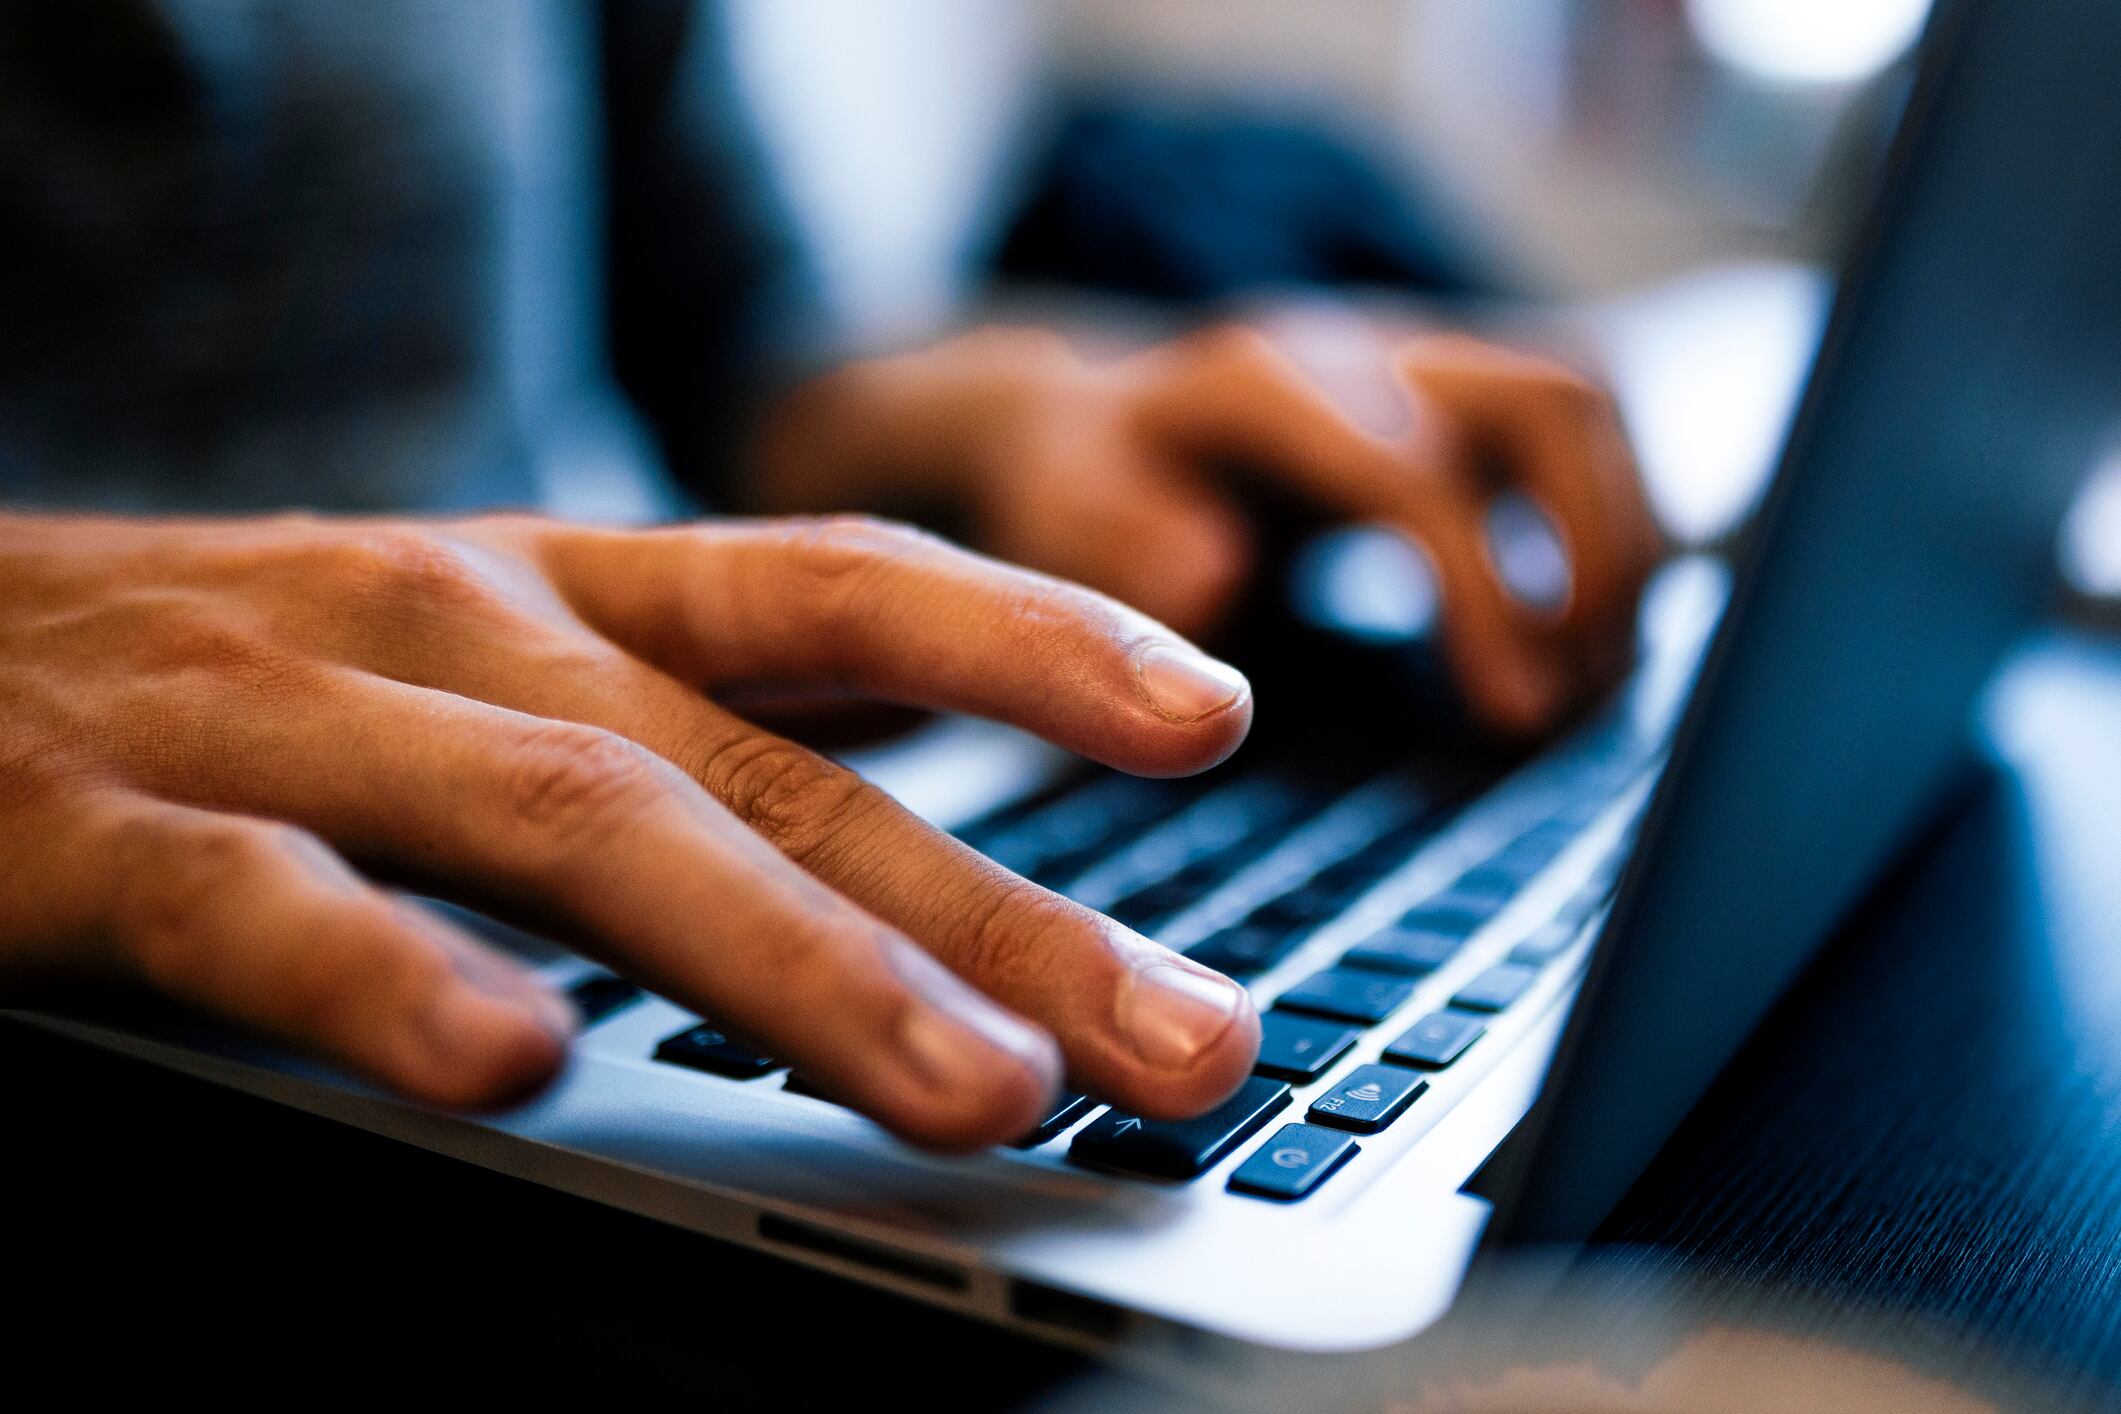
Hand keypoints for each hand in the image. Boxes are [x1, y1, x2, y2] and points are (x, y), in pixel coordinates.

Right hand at [0, 511, 1259, 1146]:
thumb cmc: (246, 689)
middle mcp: (461, 632)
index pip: (838, 592)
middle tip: (1189, 1040)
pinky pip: (271, 910)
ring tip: (979, 1092)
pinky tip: (518, 1073)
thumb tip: (907, 886)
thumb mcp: (488, 680)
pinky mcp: (112, 834)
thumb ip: (680, 750)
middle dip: (1001, 907)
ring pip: (582, 825)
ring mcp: (294, 722)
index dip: (1030, 636)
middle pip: (773, 766)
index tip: (1209, 712)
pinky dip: (395, 980)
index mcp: (561, 596)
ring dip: (797, 962)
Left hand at [754, 321, 1661, 735]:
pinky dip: (1613, 523)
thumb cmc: (1080, 496)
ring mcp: (1418, 350)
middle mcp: (1357, 344)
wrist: (1084, 424)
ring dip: (1625, 540)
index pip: (1413, 470)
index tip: (1516, 714)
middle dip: (1597, 554)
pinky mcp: (1457, 383)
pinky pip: (1581, 423)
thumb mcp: (1069, 528)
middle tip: (1580, 697)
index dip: (1485, 593)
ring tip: (1598, 675)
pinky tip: (1589, 630)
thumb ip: (1128, 551)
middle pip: (1548, 397)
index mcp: (1257, 383)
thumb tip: (1220, 574)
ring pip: (1585, 399)